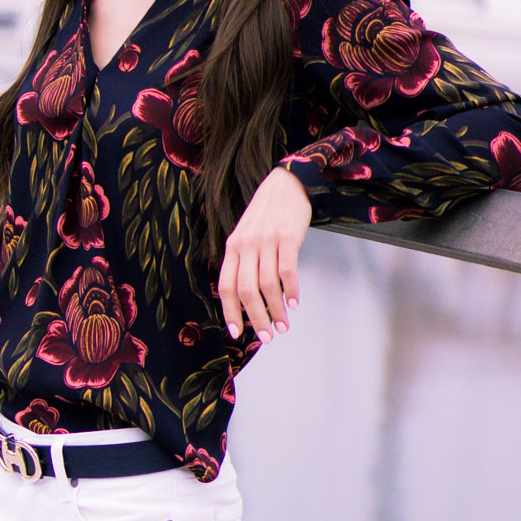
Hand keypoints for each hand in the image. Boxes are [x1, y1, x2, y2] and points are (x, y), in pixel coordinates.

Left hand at [218, 166, 311, 341]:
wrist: (286, 183)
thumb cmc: (266, 213)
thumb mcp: (246, 235)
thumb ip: (243, 262)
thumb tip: (247, 298)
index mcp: (233, 247)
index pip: (226, 286)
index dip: (230, 312)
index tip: (237, 332)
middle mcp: (246, 245)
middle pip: (246, 290)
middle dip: (256, 318)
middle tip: (266, 336)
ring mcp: (266, 241)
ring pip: (268, 285)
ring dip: (276, 310)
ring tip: (283, 325)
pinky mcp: (287, 237)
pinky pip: (287, 271)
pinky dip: (291, 290)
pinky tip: (294, 302)